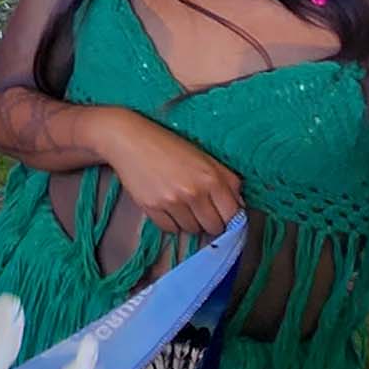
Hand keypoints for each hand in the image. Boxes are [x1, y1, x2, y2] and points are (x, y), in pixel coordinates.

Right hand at [96, 112, 243, 235]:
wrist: (129, 138)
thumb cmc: (168, 146)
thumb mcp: (204, 157)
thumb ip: (227, 181)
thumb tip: (240, 208)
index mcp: (212, 178)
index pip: (232, 216)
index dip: (229, 219)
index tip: (223, 217)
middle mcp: (194, 192)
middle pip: (213, 227)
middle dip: (208, 221)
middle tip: (199, 208)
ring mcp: (172, 201)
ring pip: (191, 230)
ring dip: (188, 221)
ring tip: (179, 203)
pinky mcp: (151, 207)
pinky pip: (169, 229)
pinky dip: (170, 222)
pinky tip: (165, 205)